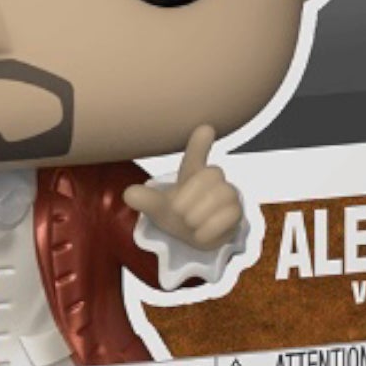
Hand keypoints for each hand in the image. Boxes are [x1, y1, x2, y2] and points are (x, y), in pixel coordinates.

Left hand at [124, 126, 243, 251]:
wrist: (196, 236)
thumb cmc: (178, 213)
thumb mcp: (159, 209)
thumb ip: (146, 199)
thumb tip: (128, 193)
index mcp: (192, 172)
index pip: (197, 154)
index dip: (200, 142)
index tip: (205, 129)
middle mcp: (213, 178)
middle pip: (211, 173)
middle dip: (191, 197)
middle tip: (180, 213)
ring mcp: (227, 194)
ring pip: (221, 194)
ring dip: (199, 215)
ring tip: (191, 223)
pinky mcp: (237, 211)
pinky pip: (229, 215)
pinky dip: (210, 228)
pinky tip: (201, 232)